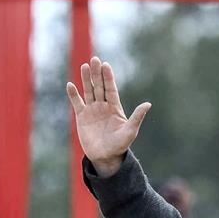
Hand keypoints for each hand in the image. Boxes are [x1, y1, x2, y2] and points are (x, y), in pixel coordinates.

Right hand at [66, 57, 152, 176]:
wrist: (105, 157)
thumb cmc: (120, 145)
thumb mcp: (130, 131)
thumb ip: (137, 117)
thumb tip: (148, 104)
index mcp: (115, 107)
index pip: (111, 89)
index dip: (108, 78)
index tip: (106, 65)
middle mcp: (103, 106)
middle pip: (99, 87)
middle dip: (97, 74)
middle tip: (95, 60)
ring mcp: (92, 110)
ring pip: (88, 91)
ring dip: (86, 79)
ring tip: (85, 66)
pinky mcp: (82, 116)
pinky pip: (77, 103)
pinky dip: (73, 95)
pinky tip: (70, 85)